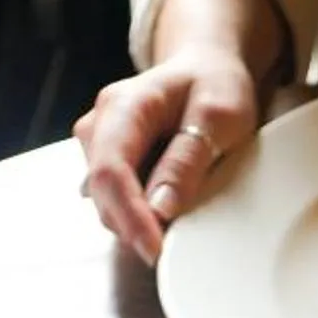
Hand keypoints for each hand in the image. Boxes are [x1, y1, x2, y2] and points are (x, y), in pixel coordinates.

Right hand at [75, 50, 258, 264]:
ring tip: (182, 206)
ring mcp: (98, 145)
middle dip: (135, 225)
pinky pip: (116, 201)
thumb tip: (159, 209)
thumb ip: (188, 160)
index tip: (155, 249)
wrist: (206, 68)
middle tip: (179, 241)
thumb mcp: (220, 116)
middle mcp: (99, 125)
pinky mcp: (105, 162)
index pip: (111, 171)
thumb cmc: (215, 85)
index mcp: (123, 106)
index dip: (130, 216)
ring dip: (139, 219)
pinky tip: (168, 201)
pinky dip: (141, 213)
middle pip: (104, 194)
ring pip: (107, 203)